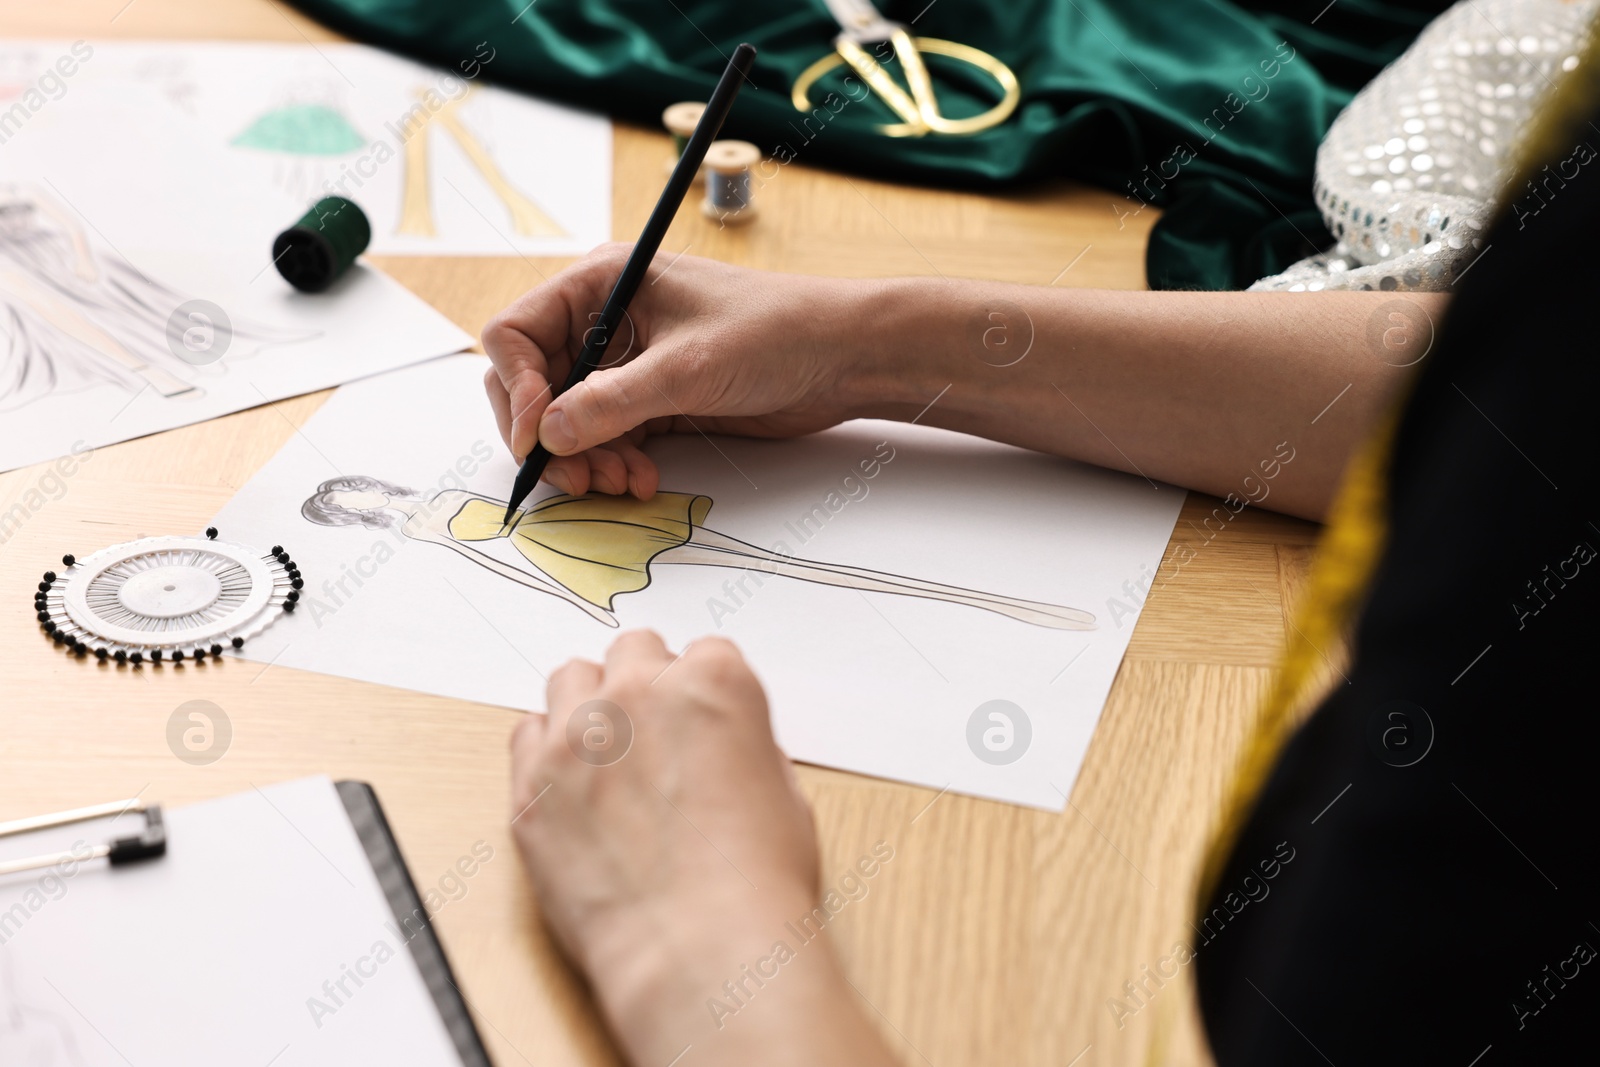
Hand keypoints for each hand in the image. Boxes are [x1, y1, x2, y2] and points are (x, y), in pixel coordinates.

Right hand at [482, 247, 869, 497]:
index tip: (537, 436)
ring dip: (583, 459)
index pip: (517, 334)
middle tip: (574, 478)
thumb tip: (548, 433)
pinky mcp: (653, 399)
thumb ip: (613, 402)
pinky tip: (640, 481)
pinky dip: (612, 464)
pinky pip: (606, 438)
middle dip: (548, 435)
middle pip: (534, 384)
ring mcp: (628, 362)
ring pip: (568, 420)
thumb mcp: (688, 368)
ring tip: (619, 484)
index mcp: (603, 283)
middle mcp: (606, 320)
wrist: (842, 358)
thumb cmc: (776, 332)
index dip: (518, 388)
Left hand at [510, 631, 839, 1061]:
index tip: (701, 720)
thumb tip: (722, 750)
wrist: (699, 950)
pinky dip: (546, 749)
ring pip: (570, 678)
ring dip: (590, 703)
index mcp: (713, 684)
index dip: (705, 691)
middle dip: (645, 683)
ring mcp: (576, 736)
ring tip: (607, 751)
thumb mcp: (783, 793)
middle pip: (633, 650)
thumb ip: (742, 747)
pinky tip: (572, 783)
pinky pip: (525, 733)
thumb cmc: (754, 885)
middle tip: (655, 733)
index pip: (705, 652)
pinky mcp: (531, 785)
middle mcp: (639, 694)